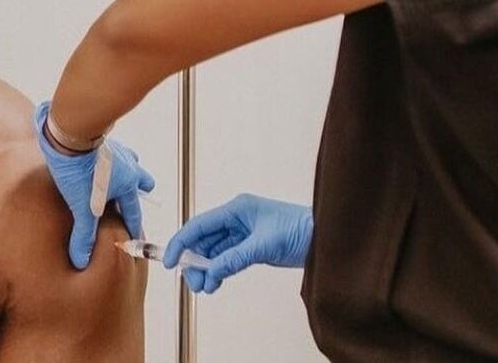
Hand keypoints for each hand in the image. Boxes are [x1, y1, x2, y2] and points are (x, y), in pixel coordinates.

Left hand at [33, 101, 155, 268]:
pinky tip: (99, 157)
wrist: (70, 134)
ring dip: (128, 169)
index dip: (132, 225)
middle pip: (141, 180)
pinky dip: (111, 156)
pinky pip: (112, 149)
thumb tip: (82, 259)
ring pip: (130, 162)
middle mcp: (127, 166)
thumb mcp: (82, 206)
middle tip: (139, 195)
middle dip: (141, 190)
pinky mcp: (101, 138)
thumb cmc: (79, 170)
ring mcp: (116, 150)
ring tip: (121, 174)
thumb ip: (84, 233)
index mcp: (127, 184)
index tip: (134, 235)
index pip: (133, 211)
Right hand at [163, 194, 312, 293]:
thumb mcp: (264, 245)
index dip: (181, 242)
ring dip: (207, 269)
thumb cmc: (301, 230)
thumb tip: (210, 272)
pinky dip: (219, 270)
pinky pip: (227, 258)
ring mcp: (243, 233)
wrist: (327, 238)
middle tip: (194, 283)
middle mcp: (236, 219)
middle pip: (204, 240)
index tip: (169, 261)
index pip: (199, 225)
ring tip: (206, 287)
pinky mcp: (251, 246)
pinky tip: (216, 282)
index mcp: (237, 209)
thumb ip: (235, 258)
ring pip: (214, 252)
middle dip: (194, 261)